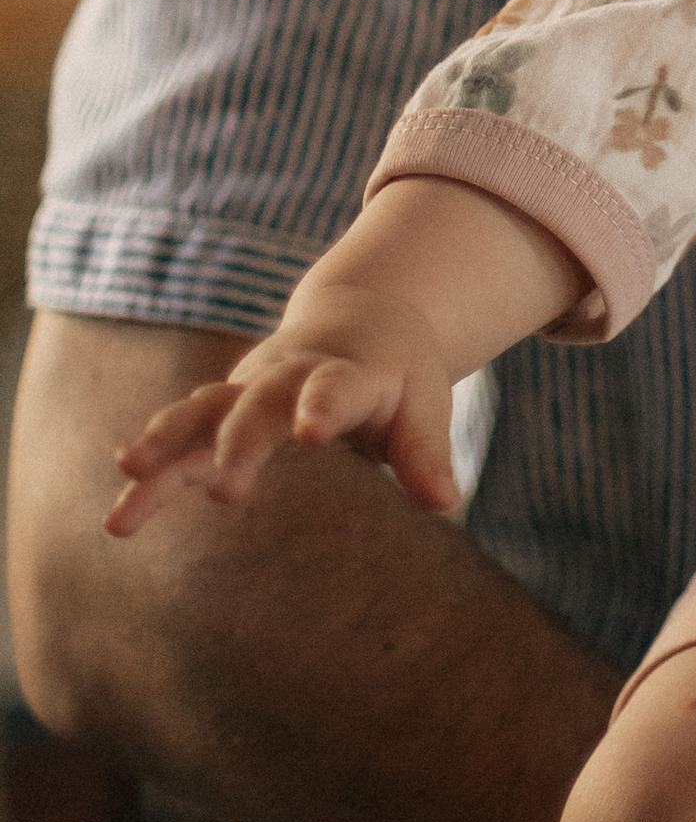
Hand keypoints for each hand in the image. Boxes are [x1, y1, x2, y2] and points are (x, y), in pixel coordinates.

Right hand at [103, 279, 460, 535]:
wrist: (361, 318)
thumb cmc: (398, 375)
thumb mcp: (424, 404)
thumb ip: (426, 453)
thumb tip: (446, 503)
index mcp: (348, 371)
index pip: (337, 385)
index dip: (325, 404)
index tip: (312, 431)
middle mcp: (290, 373)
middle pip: (260, 399)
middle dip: (240, 437)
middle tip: (228, 486)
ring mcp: (250, 387)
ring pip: (204, 409)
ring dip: (169, 442)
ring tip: (132, 478)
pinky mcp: (224, 407)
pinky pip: (183, 427)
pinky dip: (156, 452)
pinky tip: (124, 489)